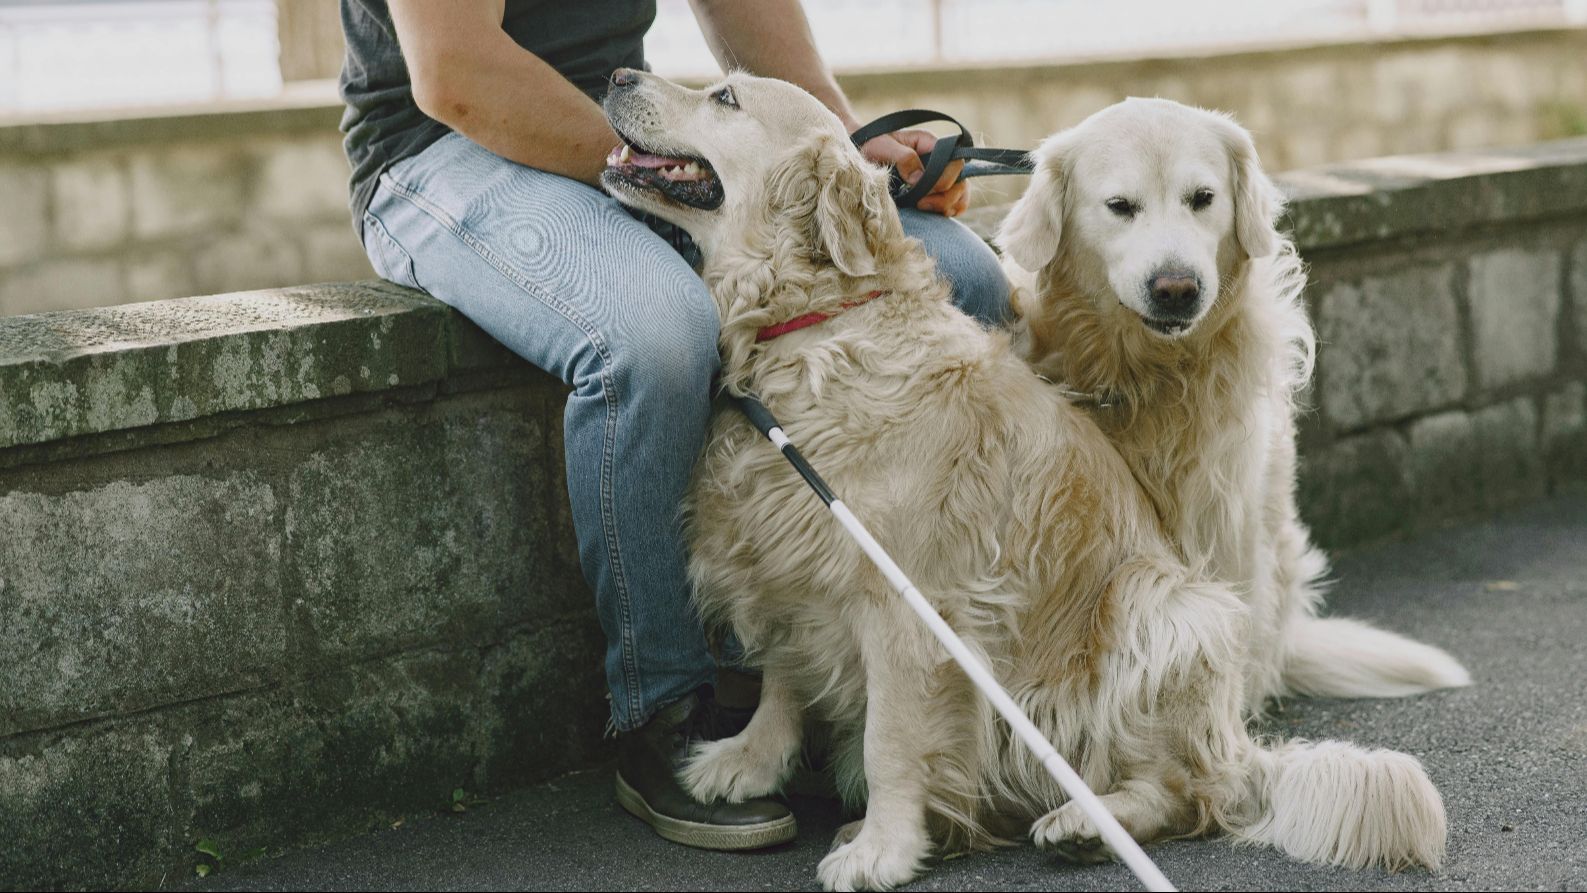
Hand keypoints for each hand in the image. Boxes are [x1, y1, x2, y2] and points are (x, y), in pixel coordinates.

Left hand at [855, 128, 970, 216]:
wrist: (859, 152)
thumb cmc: (869, 144)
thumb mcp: (882, 147)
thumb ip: (904, 158)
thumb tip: (919, 179)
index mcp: (930, 144)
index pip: (954, 162)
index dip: (945, 179)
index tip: (924, 191)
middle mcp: (939, 159)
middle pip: (960, 180)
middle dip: (945, 197)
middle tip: (921, 204)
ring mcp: (938, 175)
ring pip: (960, 193)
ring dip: (947, 205)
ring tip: (925, 209)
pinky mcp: (933, 190)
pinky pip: (953, 202)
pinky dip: (949, 210)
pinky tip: (934, 214)